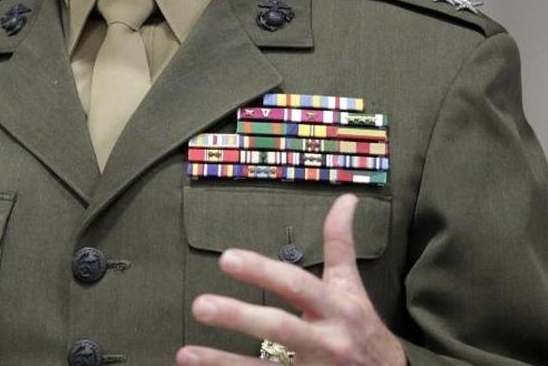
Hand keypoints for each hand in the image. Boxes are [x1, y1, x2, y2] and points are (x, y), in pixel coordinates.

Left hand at [176, 194, 404, 365]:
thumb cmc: (361, 327)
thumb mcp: (352, 286)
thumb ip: (341, 244)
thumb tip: (346, 198)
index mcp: (335, 308)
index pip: (296, 285)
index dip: (263, 271)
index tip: (227, 258)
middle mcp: (325, 341)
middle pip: (279, 328)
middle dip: (239, 317)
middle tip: (199, 305)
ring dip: (222, 363)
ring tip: (186, 353)